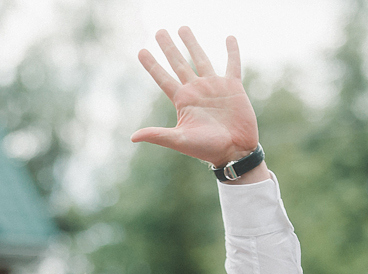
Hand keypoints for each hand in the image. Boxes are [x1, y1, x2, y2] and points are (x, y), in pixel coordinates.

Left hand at [133, 27, 266, 177]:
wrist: (234, 151)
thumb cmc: (206, 149)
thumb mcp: (180, 140)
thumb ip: (158, 135)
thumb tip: (133, 137)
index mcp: (182, 100)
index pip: (163, 78)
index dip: (152, 65)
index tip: (141, 51)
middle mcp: (196, 90)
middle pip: (179, 63)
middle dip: (168, 47)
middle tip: (159, 32)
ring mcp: (214, 87)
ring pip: (201, 58)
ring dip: (192, 43)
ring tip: (183, 28)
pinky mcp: (233, 87)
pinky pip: (232, 64)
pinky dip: (232, 51)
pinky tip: (229, 37)